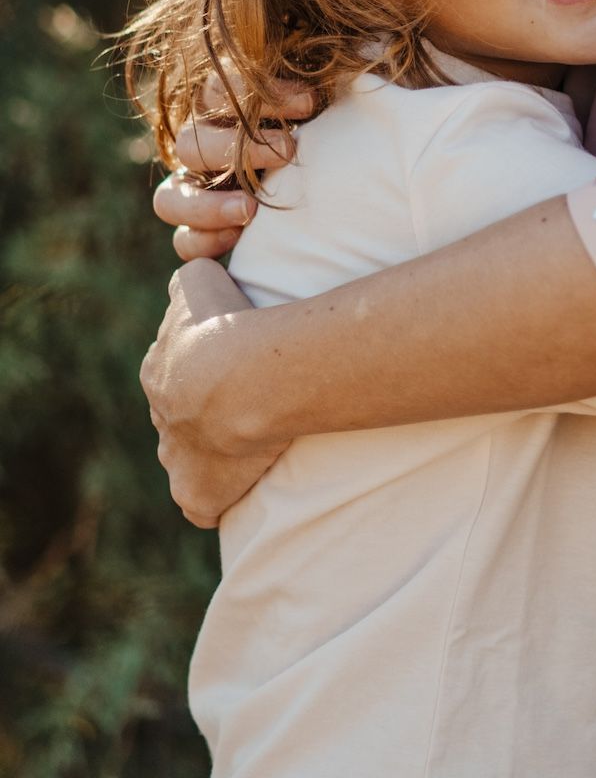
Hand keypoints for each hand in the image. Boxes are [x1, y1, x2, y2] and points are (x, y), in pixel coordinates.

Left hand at [141, 260, 284, 525]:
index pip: (176, 373)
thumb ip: (190, 281)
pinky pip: (202, 504)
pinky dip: (216, 499)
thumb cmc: (226, 323)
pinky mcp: (196, 492)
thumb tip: (194, 273)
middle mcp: (161, 418)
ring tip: (253, 443)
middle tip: (249, 404)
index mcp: (159, 372)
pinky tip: (240, 489)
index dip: (207, 369)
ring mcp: (175, 459)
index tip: (237, 365)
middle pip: (179, 418)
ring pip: (187, 459)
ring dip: (213, 453)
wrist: (240, 376)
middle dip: (204, 414)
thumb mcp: (199, 279)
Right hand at [152, 72, 314, 260]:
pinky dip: (204, 242)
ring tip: (251, 209)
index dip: (257, 93)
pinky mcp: (200, 232)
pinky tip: (239, 238)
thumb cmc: (327, 130)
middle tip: (288, 151)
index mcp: (221, 109)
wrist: (330, 183)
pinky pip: (184, 243)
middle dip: (238, 148)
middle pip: (190, 143)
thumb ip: (331, 81)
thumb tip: (373, 45)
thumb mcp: (327, 101)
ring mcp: (195, 192)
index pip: (216, 89)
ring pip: (170, 199)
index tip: (309, 102)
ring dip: (207, 205)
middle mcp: (201, 148)